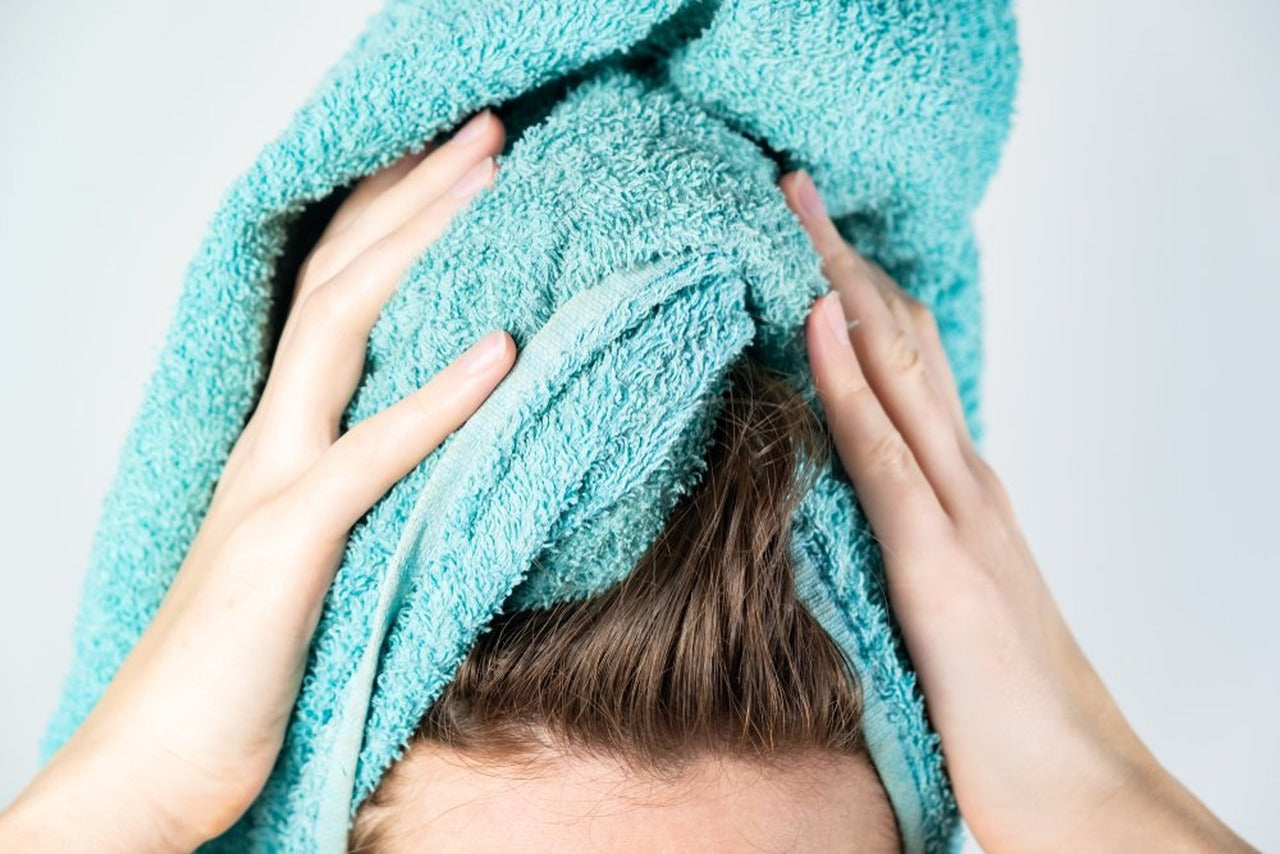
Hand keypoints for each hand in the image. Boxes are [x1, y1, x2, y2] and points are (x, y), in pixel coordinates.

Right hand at [0, 110, 513, 851]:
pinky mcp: (287, 545)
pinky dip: (438, 397)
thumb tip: (445, 456)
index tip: (450, 169)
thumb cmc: (238, 669)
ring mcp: (272, 484)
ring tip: (492, 177)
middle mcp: (270, 439)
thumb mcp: (314, 558)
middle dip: (410, 195)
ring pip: (341, 329)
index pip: (332, 297)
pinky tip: (502, 349)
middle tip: (485, 129)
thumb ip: (363, 493)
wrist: (155, 764)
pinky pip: (371, 453)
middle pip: (338, 280)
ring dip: (421, 244)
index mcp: (280, 438)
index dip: (387, 223)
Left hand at [780, 170, 1254, 851]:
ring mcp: (958, 517)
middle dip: (843, 262)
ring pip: (897, 373)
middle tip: (793, 189)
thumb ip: (903, 548)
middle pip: (901, 344)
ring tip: (794, 216)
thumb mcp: (940, 603)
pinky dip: (850, 382)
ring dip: (840, 288)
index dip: (857, 297)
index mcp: (960, 493)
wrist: (1078, 784)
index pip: (906, 368)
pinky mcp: (939, 566)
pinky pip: (885, 456)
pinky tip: (817, 324)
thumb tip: (840, 516)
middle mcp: (964, 484)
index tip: (810, 241)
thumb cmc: (1009, 708)